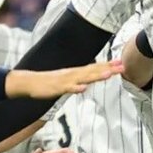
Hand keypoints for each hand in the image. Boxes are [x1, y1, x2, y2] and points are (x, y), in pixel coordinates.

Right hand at [7, 60, 121, 100]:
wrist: (29, 82)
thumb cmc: (47, 83)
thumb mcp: (66, 82)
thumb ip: (77, 81)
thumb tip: (88, 82)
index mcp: (75, 73)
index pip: (94, 68)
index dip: (108, 66)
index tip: (121, 63)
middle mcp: (72, 74)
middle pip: (93, 71)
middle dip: (108, 69)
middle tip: (122, 67)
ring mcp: (65, 81)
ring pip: (83, 78)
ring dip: (96, 76)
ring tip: (109, 74)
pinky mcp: (56, 88)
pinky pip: (67, 89)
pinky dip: (76, 88)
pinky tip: (84, 88)